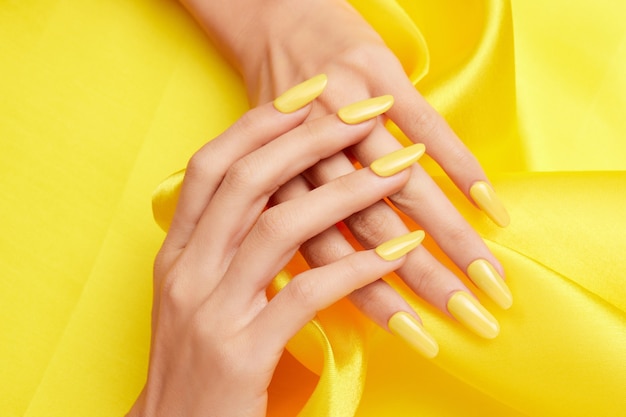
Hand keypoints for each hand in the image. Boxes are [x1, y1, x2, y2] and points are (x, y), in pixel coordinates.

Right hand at [128, 89, 432, 415]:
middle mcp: (186, 272)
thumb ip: (226, 248)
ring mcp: (210, 312)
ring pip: (280, 228)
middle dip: (309, 139)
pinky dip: (358, 268)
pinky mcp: (242, 353)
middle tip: (364, 113)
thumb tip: (279, 200)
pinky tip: (397, 252)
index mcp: (176, 253)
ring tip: (399, 170)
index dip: (260, 125)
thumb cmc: (198, 362)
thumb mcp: (199, 296)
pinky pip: (307, 295)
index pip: (211, 166)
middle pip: (247, 182)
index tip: (308, 95)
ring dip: (346, 193)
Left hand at [180, 0, 510, 338]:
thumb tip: (339, 276)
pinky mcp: (376, 74)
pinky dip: (459, 164)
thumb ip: (296, 217)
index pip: (332, 257)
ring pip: (404, 185)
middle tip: (472, 319)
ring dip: (451, 234)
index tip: (420, 337)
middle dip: (426, 279)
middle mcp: (311, 154)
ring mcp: (346, 113)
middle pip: (373, 230)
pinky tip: (490, 204)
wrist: (273, 26)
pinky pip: (425, 124)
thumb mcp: (270, 169)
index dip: (377, 299)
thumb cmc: (274, 110)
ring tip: (489, 276)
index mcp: (277, 186)